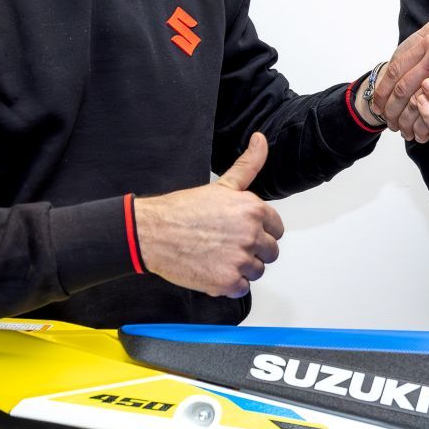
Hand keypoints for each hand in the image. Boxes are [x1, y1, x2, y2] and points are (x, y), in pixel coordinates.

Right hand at [132, 132, 283, 297]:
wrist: (152, 232)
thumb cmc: (183, 210)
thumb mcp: (222, 184)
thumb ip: (249, 164)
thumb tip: (261, 140)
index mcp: (254, 210)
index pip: (276, 229)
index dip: (259, 231)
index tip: (241, 231)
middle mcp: (251, 235)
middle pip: (269, 252)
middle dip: (252, 251)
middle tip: (227, 245)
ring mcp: (240, 260)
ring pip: (257, 271)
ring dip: (241, 268)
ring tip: (217, 256)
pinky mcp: (227, 282)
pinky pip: (241, 288)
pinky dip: (228, 284)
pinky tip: (212, 269)